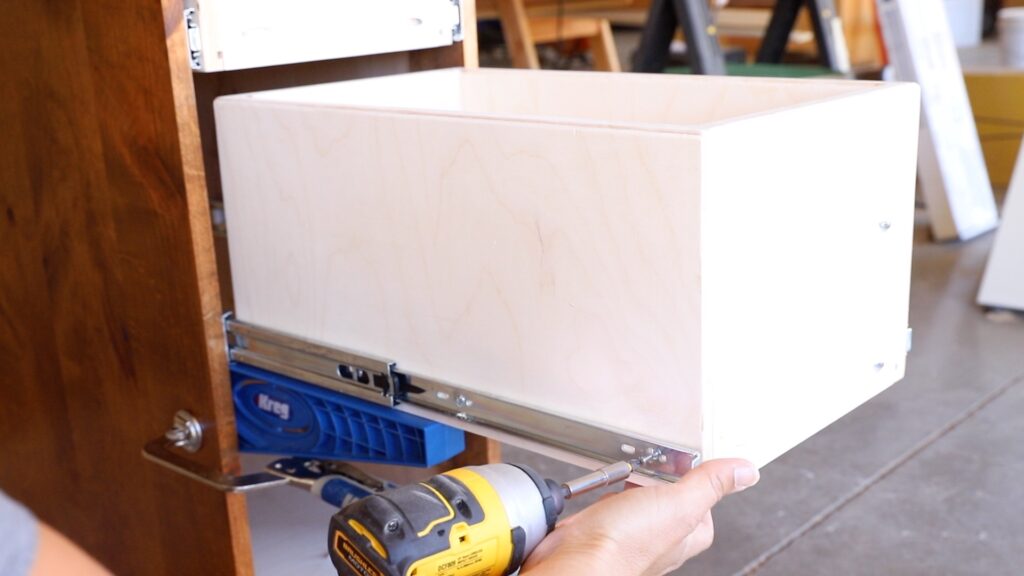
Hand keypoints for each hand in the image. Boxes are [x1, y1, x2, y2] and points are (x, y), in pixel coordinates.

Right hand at [521, 459, 759, 575]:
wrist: (576, 559)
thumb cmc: (626, 545)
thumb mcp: (680, 504)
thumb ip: (711, 485)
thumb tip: (746, 472)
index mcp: (685, 536)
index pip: (705, 508)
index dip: (700, 482)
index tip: (693, 461)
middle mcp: (658, 539)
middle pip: (669, 501)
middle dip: (661, 477)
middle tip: (657, 459)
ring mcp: (628, 534)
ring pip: (637, 501)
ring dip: (632, 481)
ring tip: (629, 467)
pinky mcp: (600, 528)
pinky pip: (607, 503)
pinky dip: (605, 489)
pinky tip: (602, 484)